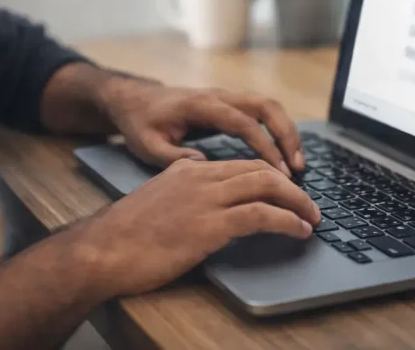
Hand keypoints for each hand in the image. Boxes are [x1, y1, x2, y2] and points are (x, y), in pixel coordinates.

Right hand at [72, 158, 321, 296]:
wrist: (102, 250)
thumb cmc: (124, 237)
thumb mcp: (158, 205)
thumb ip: (184, 199)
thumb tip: (209, 214)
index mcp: (188, 170)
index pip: (241, 164)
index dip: (271, 176)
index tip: (287, 192)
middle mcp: (200, 177)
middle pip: (260, 169)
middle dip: (291, 185)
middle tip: (309, 204)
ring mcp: (205, 198)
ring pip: (266, 185)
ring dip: (296, 201)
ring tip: (312, 217)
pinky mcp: (209, 224)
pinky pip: (261, 215)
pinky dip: (286, 220)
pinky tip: (298, 230)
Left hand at [99, 78, 305, 175]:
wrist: (135, 100)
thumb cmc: (141, 123)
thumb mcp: (147, 144)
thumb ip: (172, 157)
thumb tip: (206, 166)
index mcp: (200, 105)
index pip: (242, 122)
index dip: (263, 146)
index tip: (278, 171)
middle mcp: (219, 96)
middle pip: (265, 106)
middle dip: (286, 135)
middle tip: (298, 167)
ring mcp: (226, 98)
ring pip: (268, 106)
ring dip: (286, 131)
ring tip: (298, 163)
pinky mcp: (229, 104)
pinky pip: (261, 112)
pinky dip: (278, 130)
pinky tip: (284, 155)